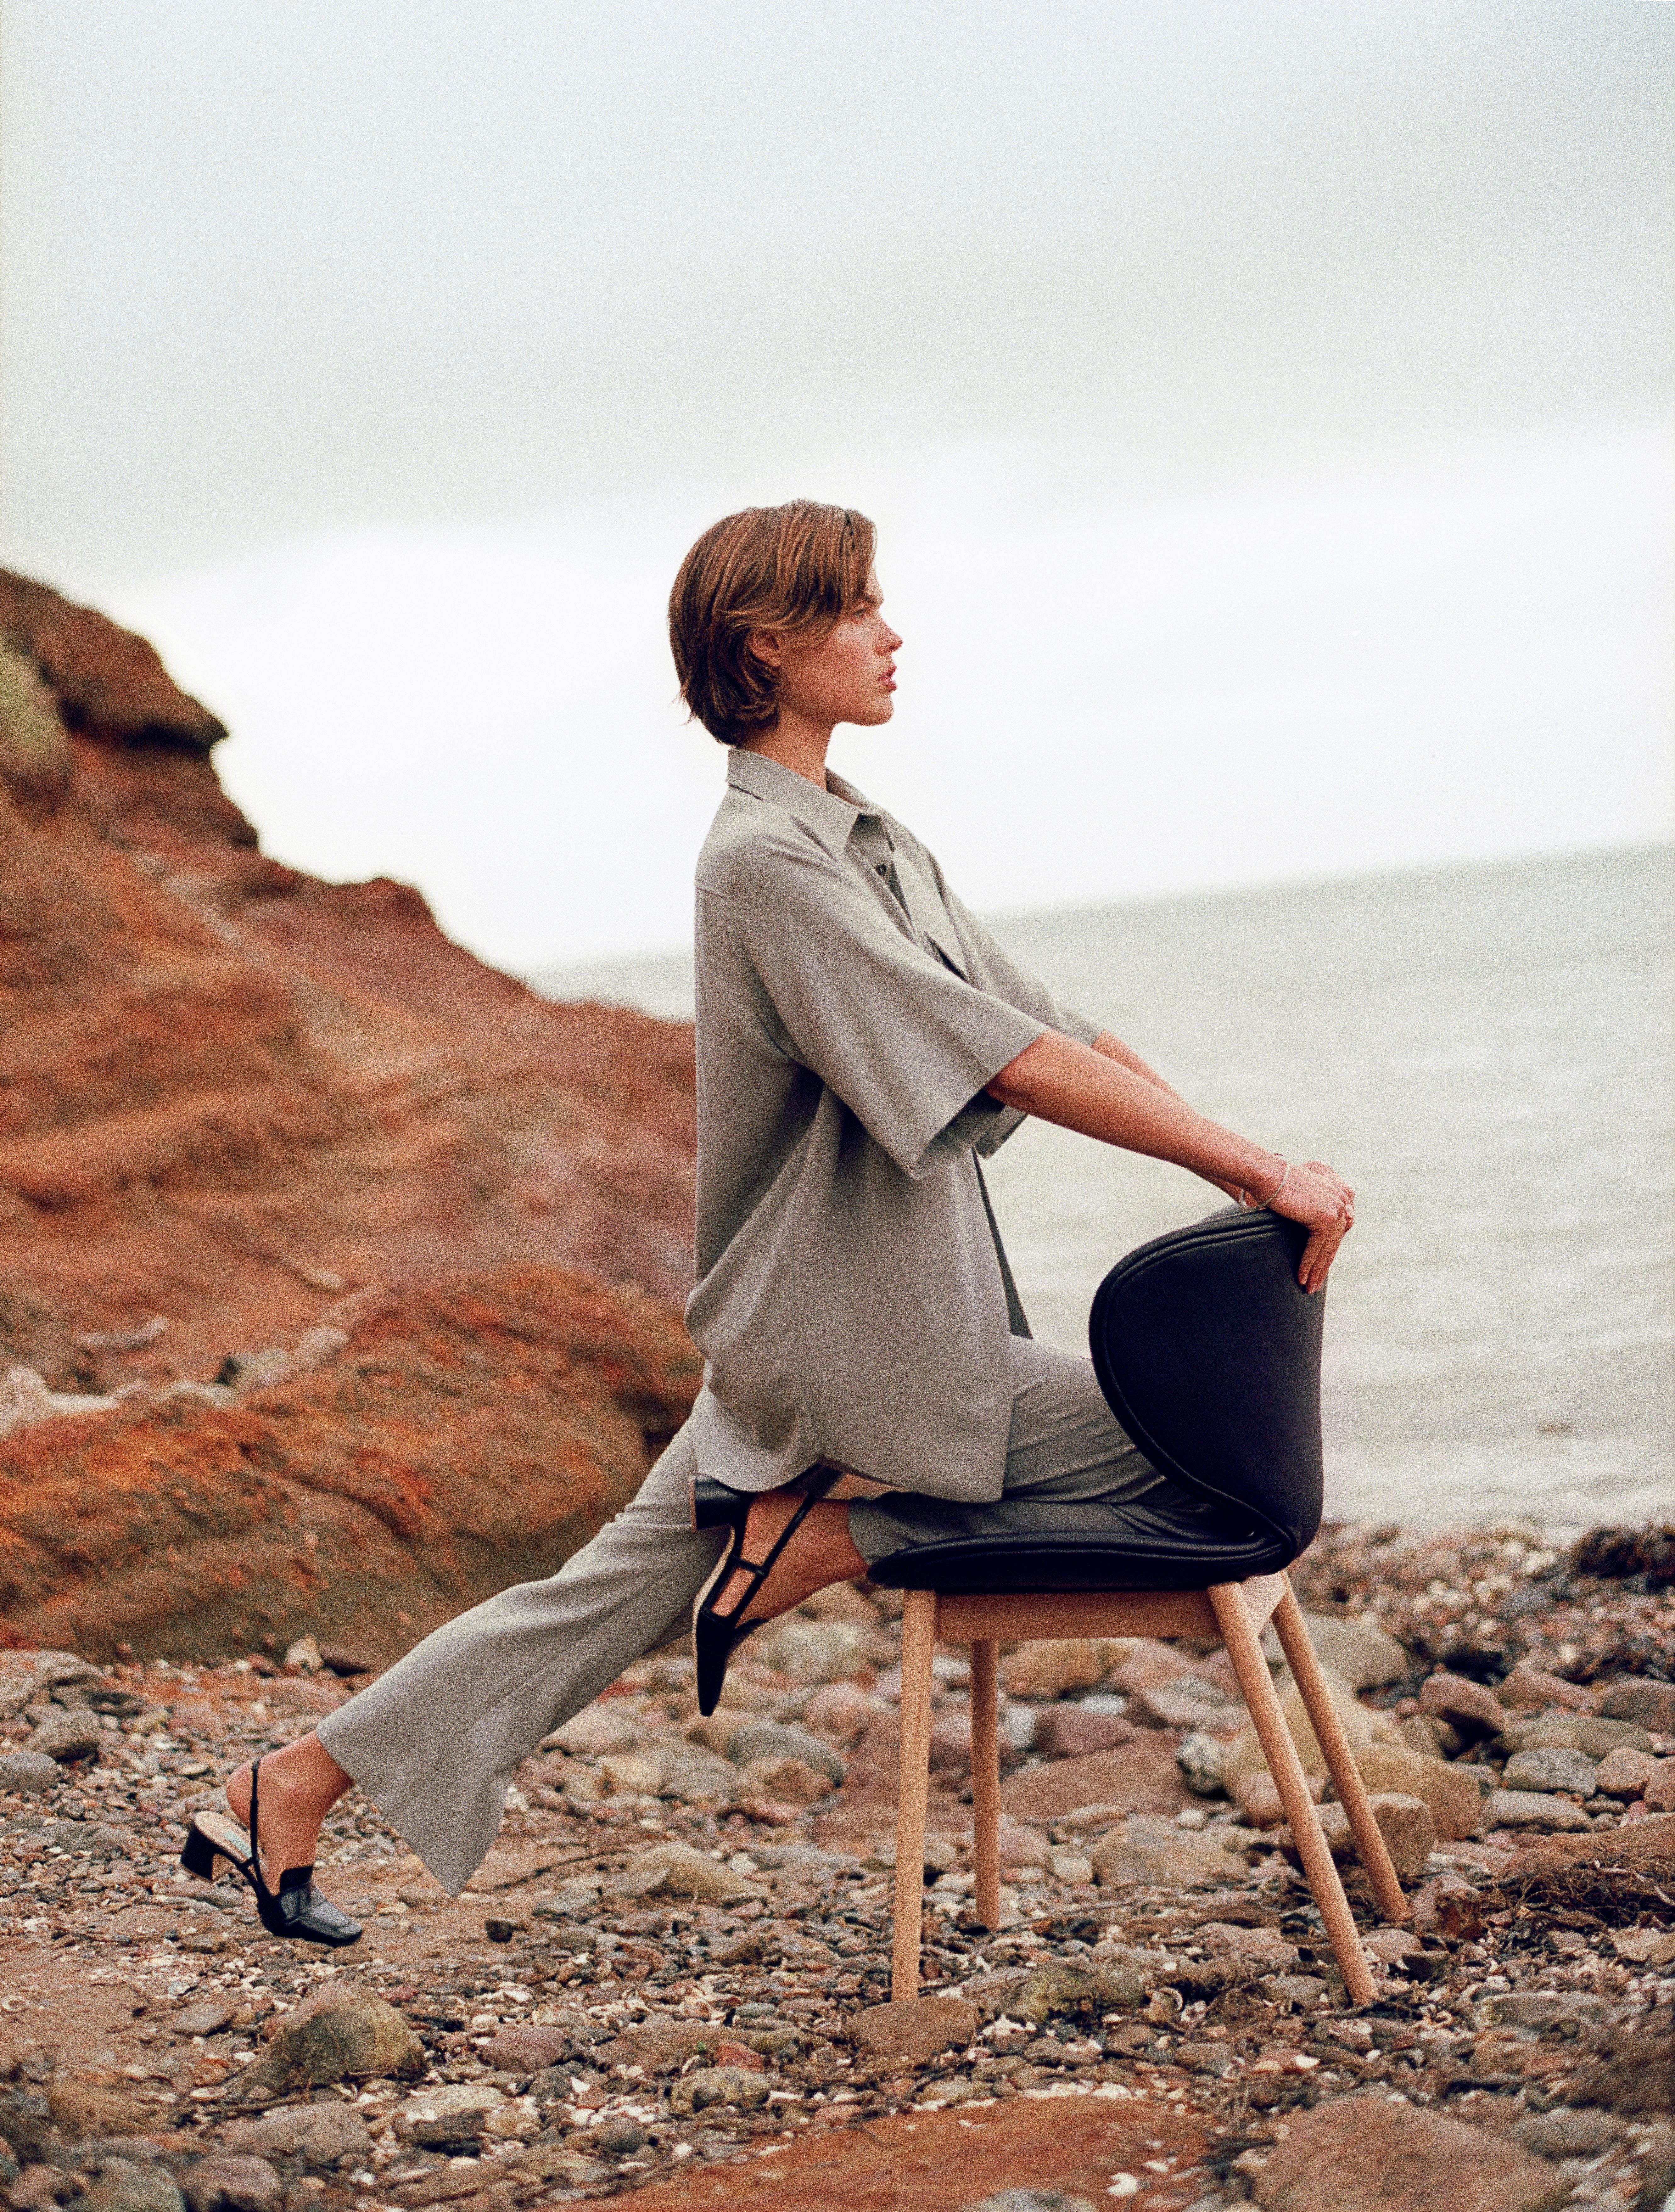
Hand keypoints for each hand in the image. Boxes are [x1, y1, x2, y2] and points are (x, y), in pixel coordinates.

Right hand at [1265, 1158, 1354, 1292]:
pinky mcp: (1325, 1217)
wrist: (1266, 1175)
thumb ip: (1315, 1209)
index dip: (1328, 1253)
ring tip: (1309, 1287)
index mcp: (1342, 1192)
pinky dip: (1308, 1264)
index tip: (1320, 1270)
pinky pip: (1317, 1247)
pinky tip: (1302, 1277)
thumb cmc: (1277, 1184)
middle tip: (1315, 1285)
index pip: (1337, 1231)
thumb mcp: (1304, 1196)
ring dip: (1316, 1271)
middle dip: (1323, 1266)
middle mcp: (1344, 1200)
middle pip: (1334, 1242)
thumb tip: (1318, 1234)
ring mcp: (1337, 1208)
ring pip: (1327, 1248)